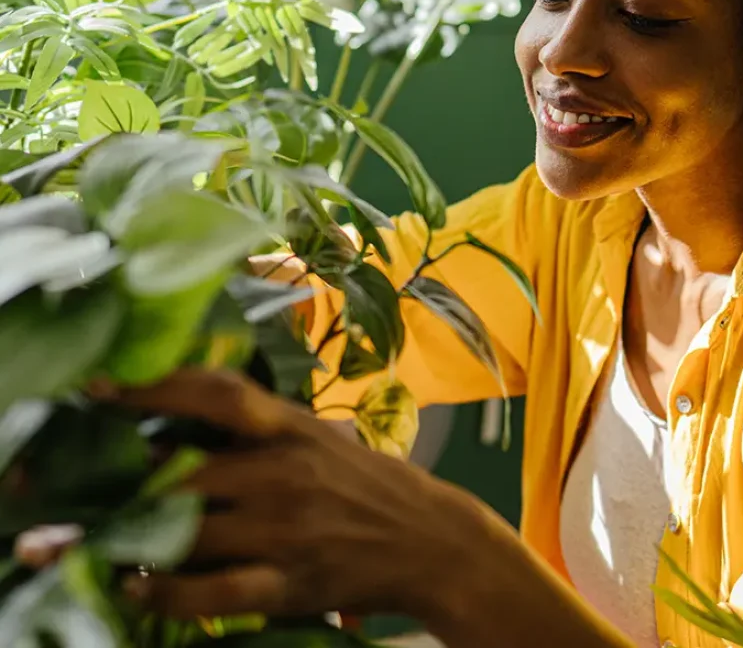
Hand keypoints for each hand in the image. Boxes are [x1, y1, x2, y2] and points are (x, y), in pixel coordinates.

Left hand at [97, 367, 474, 622]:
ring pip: (190, 532)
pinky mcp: (290, 583)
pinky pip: (211, 593)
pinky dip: (164, 593)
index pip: (218, 395)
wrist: (430, 539)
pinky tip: (136, 586)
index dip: (156, 388)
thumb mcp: (320, 440)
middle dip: (126, 484)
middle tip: (73, 491)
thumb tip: (175, 434)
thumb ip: (260, 433)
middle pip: (188, 472)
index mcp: (294, 428)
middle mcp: (287, 472)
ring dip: (133, 540)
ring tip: (91, 542)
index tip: (99, 387)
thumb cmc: (367, 483)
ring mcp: (287, 530)